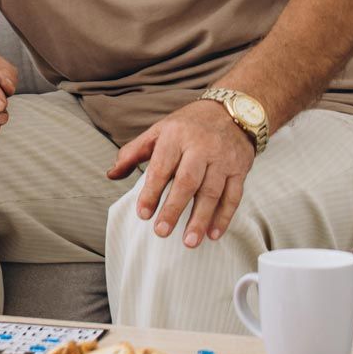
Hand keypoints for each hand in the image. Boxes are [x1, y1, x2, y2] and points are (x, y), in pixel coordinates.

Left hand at [107, 98, 255, 246]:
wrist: (231, 112)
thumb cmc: (188, 125)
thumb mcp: (158, 131)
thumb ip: (134, 152)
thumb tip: (112, 174)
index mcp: (175, 136)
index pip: (161, 167)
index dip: (151, 192)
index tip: (142, 214)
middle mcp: (200, 147)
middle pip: (187, 182)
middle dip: (174, 209)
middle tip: (161, 232)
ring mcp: (222, 159)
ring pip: (212, 192)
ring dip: (201, 219)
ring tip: (189, 241)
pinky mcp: (240, 170)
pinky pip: (233, 196)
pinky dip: (224, 217)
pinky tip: (213, 234)